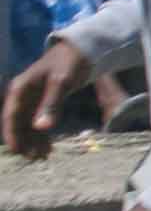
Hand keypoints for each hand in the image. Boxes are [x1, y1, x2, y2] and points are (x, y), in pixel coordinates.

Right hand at [3, 38, 91, 159]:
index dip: (12, 134)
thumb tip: (41, 127)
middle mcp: (22, 95)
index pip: (11, 115)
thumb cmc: (68, 63)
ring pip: (27, 124)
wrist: (80, 51)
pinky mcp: (42, 103)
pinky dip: (41, 134)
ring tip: (43, 156)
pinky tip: (48, 147)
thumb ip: (52, 104)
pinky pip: (37, 122)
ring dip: (33, 140)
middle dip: (24, 141)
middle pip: (18, 123)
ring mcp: (32, 100)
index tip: (17, 150)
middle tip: (35, 158)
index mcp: (20, 88)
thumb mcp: (61, 82)